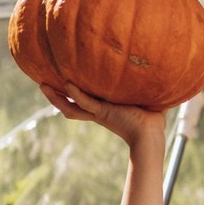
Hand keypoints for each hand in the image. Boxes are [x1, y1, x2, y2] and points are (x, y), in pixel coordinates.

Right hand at [39, 81, 165, 147]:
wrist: (151, 136)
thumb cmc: (152, 119)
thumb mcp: (145, 97)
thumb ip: (147, 84)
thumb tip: (161, 68)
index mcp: (104, 110)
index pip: (82, 102)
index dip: (71, 94)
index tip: (62, 81)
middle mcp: (97, 112)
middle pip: (69, 106)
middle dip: (55, 97)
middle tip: (42, 83)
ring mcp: (98, 112)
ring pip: (70, 107)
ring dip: (56, 98)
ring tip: (42, 85)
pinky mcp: (104, 112)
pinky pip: (85, 103)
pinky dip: (76, 94)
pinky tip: (67, 84)